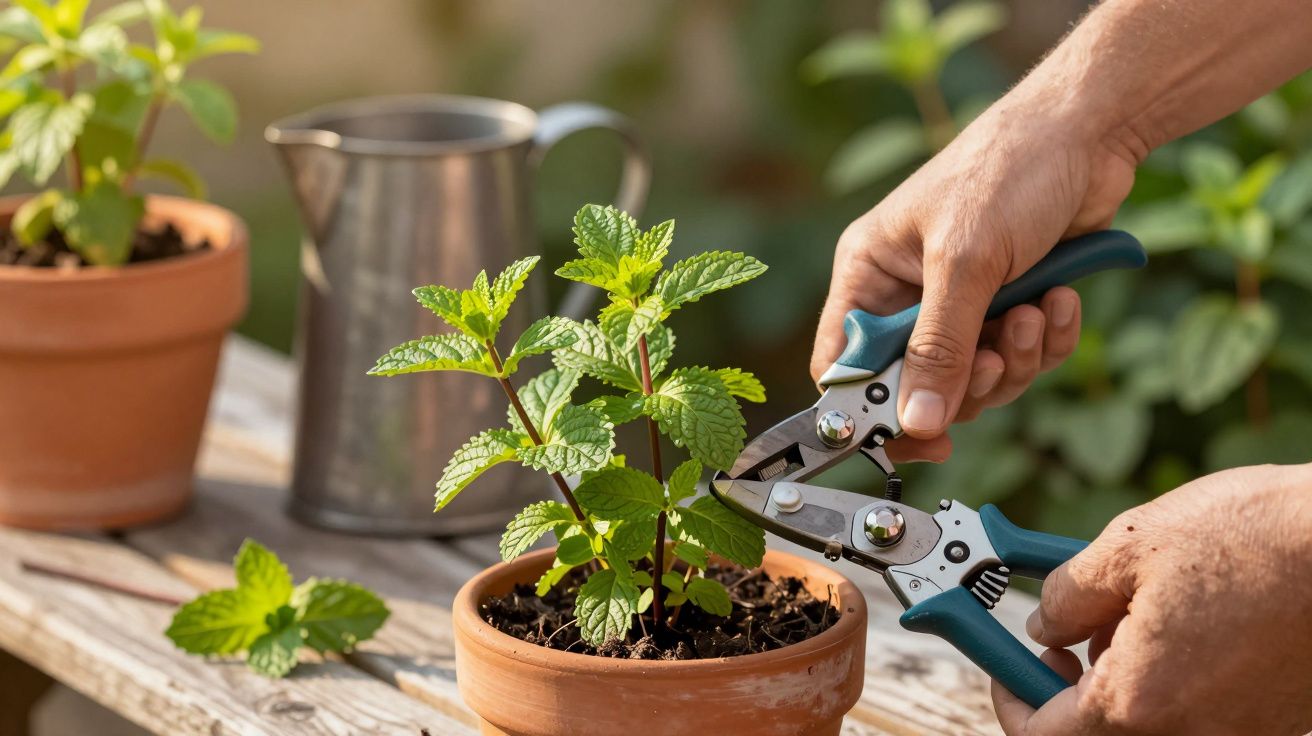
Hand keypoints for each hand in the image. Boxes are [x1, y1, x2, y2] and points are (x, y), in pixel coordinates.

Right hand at [811, 98, 1137, 461]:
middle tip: (995, 353)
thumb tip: (916, 423)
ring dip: (1014, 358)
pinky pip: (1020, 357)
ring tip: (1033, 312)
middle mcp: (907, 293)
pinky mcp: (1010, 303)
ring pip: (976, 379)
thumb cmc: (1006, 172)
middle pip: (917, 385)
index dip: (871, 408)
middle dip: (967, 379)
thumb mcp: (965, 263)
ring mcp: (961, 301)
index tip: (915, 435)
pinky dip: (1045, 339)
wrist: (1090, 132)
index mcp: (869, 274)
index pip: (843, 364)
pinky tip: (1060, 300)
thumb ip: (938, 348)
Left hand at [993, 463, 1311, 734]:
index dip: (1010, 697)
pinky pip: (1200, 711)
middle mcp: (1191, 732)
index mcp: (1140, 700)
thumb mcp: (1130, 545)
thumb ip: (1068, 594)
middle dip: (1068, 687)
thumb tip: (1043, 621)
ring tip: (1136, 612)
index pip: (1042, 735)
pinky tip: (1188, 622)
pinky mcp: (1273, 718)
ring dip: (1123, 679)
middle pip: (1098, 731)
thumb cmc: (1253, 537)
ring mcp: (1238, 730)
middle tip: (1067, 637)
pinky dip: (1174, 679)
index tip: (1004, 666)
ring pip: (1151, 721)